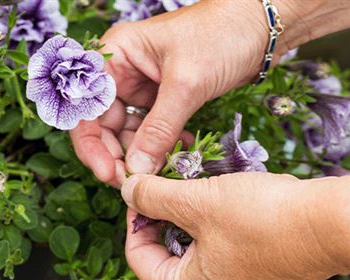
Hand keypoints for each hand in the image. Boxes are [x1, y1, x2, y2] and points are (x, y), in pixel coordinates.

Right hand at [71, 0, 277, 185]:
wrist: (262, 25)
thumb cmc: (222, 34)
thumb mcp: (187, 84)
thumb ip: (159, 129)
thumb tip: (137, 170)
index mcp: (115, 55)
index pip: (88, 107)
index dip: (92, 144)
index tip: (108, 174)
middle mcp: (122, 72)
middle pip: (104, 125)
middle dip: (118, 155)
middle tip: (134, 184)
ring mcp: (142, 86)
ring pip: (129, 133)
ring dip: (142, 156)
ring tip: (162, 173)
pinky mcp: (163, 99)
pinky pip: (153, 132)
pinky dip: (163, 148)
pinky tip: (181, 156)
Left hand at [120, 173, 349, 279]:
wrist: (332, 224)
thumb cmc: (265, 217)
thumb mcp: (198, 201)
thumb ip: (153, 197)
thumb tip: (128, 190)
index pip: (139, 258)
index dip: (135, 220)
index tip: (141, 192)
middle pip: (166, 260)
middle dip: (163, 221)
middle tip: (166, 188)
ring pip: (194, 257)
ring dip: (189, 223)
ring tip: (194, 192)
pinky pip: (221, 260)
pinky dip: (214, 233)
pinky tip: (221, 206)